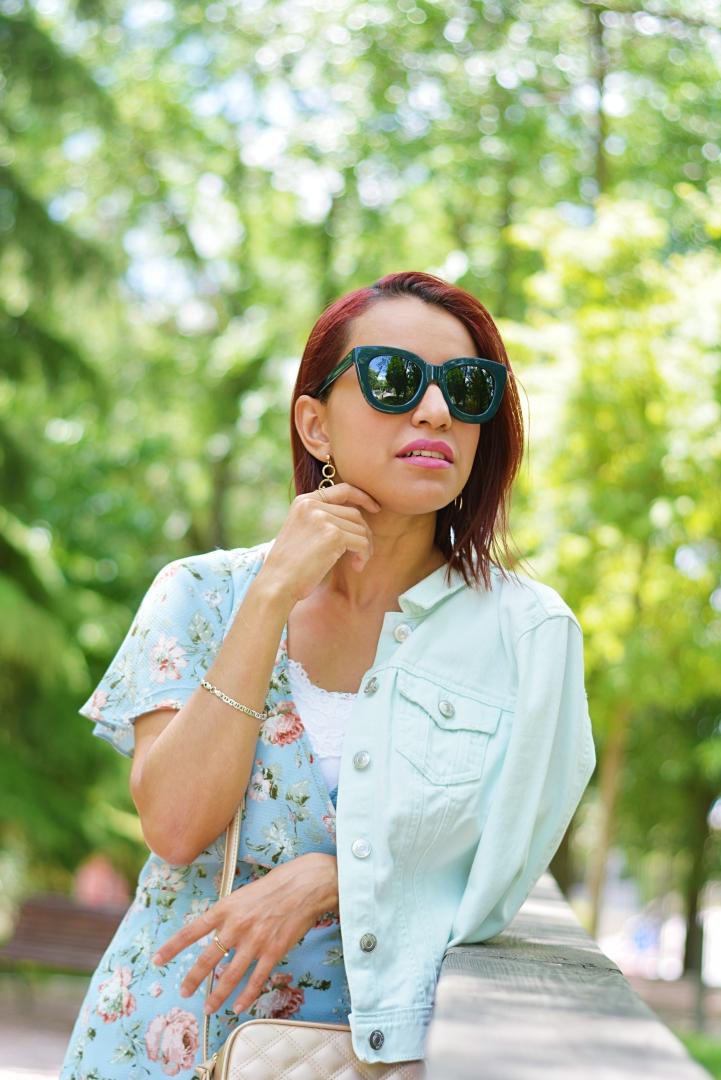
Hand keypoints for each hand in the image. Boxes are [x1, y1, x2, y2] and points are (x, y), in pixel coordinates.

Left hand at [151, 852, 337, 1015]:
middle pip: (207, 959)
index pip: (192, 930)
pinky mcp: (273, 951)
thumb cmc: (275, 885)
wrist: (306, 884)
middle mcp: (236, 926)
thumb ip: (227, 913)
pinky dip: (246, 996)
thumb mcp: (243, 893)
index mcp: (226, 908)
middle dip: (192, 979)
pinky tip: (238, 1006)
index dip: (173, 947)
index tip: (157, 960)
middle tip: (183, 992)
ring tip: (208, 1008)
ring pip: (230, 976)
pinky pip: (256, 980)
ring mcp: (255, 941)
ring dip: (217, 995)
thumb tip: (214, 932)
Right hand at [257, 481, 381, 604]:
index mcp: (304, 501)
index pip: (343, 490)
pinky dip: (364, 556)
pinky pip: (362, 543)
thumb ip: (322, 519)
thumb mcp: (302, 531)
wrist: (277, 583)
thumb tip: (358, 518)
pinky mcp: (333, 535)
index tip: (376, 508)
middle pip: (355, 514)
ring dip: (364, 548)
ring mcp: (323, 519)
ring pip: (361, 529)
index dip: (363, 497)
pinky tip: (356, 567)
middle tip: (360, 554)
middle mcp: (313, 505)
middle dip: (364, 534)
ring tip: (356, 563)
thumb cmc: (290, 565)